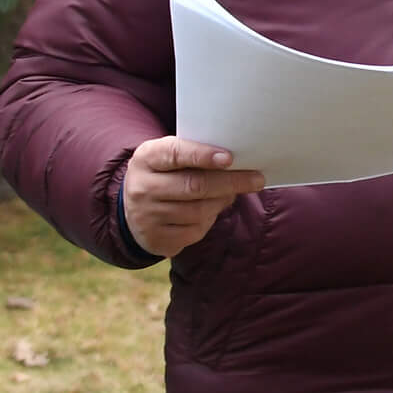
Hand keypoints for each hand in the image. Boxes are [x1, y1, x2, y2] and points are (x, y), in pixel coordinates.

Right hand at [123, 137, 264, 257]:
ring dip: (222, 202)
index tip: (229, 158)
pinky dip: (209, 220)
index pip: (175, 153)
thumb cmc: (165, 175)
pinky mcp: (156, 239)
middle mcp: (142, 187)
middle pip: (195, 186)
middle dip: (231, 182)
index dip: (203, 155)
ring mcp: (146, 216)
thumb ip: (197, 155)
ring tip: (230, 193)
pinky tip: (210, 211)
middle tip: (257, 179)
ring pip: (199, 210)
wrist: (134, 209)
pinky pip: (195, 230)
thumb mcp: (171, 158)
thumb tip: (240, 164)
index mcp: (147, 158)